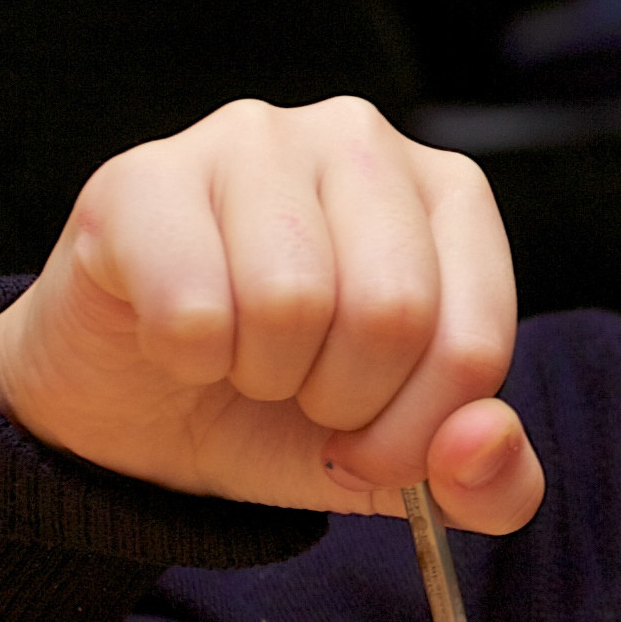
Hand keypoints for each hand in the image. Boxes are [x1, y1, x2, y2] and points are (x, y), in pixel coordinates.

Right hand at [0, 97, 544, 533]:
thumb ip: (487, 482)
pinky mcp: (143, 175)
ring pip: (292, 302)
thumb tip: (484, 442)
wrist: (133, 412)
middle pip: (392, 313)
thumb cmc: (284, 409)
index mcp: (452, 195)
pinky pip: (191, 307)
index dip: (418, 432)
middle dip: (344, 401)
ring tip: (243, 356)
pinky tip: (178, 339)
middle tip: (302, 395)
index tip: (372, 448)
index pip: (476, 341)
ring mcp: (250, 140)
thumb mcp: (402, 462)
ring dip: (263, 375)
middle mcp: (360, 140)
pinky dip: (187, 360)